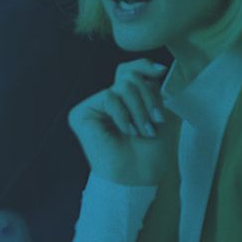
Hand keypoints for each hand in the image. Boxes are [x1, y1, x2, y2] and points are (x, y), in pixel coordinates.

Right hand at [68, 59, 177, 186]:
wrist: (138, 176)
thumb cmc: (150, 152)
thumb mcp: (157, 114)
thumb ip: (151, 90)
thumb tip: (152, 70)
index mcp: (125, 101)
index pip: (128, 71)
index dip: (143, 66)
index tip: (160, 72)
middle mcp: (107, 102)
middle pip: (129, 77)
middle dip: (148, 99)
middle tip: (155, 122)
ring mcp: (93, 107)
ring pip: (122, 87)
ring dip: (139, 110)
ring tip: (143, 131)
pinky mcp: (81, 114)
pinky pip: (109, 97)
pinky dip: (124, 115)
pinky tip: (126, 131)